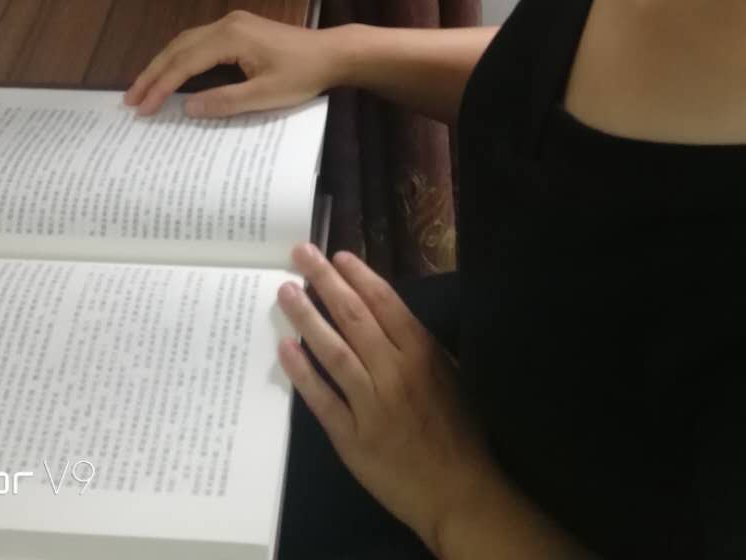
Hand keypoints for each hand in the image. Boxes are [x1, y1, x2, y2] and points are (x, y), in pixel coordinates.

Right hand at [123, 9, 352, 118]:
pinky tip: (173, 73)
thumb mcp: (265, 96)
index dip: (161, 86)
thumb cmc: (303, 75)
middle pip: (178, 47)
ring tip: (144, 89)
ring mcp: (233, 23)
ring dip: (164, 64)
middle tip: (130, 100)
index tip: (142, 108)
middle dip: (153, 74)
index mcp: (230, 37)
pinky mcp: (239, 28)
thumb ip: (225, 102)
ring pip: (186, 42)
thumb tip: (187, 108)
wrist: (332, 53)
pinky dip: (180, 58)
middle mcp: (226, 24)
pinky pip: (199, 42)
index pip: (184, 63)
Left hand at [277, 242, 497, 555]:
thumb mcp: (448, 375)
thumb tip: (381, 309)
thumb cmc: (458, 429)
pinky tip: (286, 348)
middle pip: (354, 318)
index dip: (359, 277)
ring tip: (286, 291)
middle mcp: (395, 373)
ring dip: (307, 318)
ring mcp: (371, 406)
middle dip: (325, 282)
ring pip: (334, 352)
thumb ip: (416, 344)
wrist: (459, 491)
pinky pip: (323, 399)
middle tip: (301, 254)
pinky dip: (303, 373)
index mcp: (421, 354)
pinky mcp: (352, 438)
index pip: (384, 304)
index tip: (338, 255)